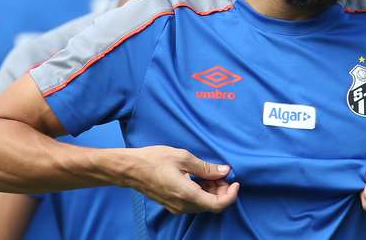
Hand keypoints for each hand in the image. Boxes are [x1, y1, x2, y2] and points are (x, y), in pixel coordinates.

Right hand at [123, 146, 238, 214]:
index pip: (218, 205)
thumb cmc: (154, 160)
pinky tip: (200, 178)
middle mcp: (183, 205)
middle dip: (222, 191)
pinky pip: (192, 203)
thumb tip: (224, 170)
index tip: (235, 182)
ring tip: (212, 174)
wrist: (130, 169)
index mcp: (187, 194)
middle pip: (211, 205)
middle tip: (222, 173)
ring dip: (212, 192)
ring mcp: (176, 207)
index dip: (231, 195)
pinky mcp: (171, 204)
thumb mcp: (183, 157)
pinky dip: (201, 193)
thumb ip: (206, 167)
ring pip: (202, 205)